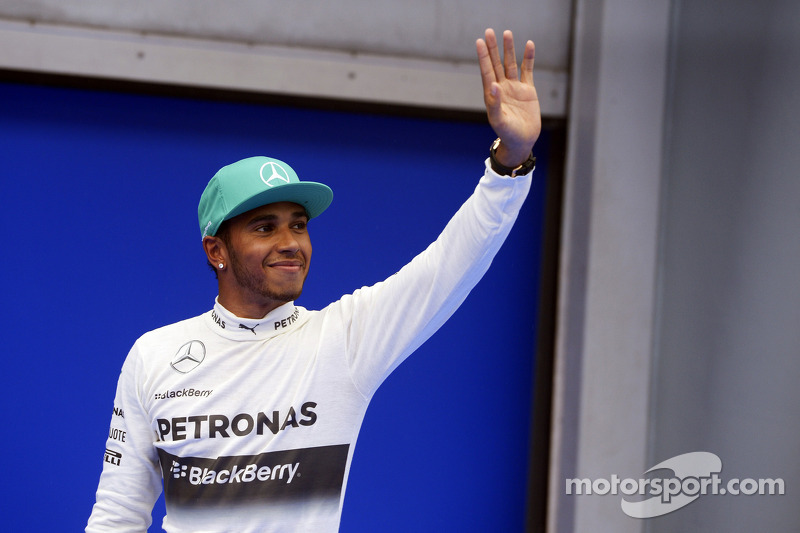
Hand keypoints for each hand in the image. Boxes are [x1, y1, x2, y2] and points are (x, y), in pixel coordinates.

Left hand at [476, 29, 540, 166]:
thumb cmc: (507, 134)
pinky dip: (528, 58)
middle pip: (497, 63)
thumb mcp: (499, 120)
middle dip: (493, 48)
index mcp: (492, 94)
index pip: (487, 71)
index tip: (479, 42)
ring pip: (511, 64)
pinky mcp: (527, 90)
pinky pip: (527, 70)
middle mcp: (502, 88)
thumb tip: (494, 85)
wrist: (522, 141)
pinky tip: (528, 45)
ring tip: (507, 33)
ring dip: (509, 49)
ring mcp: (514, 88)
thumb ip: (495, 104)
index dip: (483, 56)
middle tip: (489, 31)